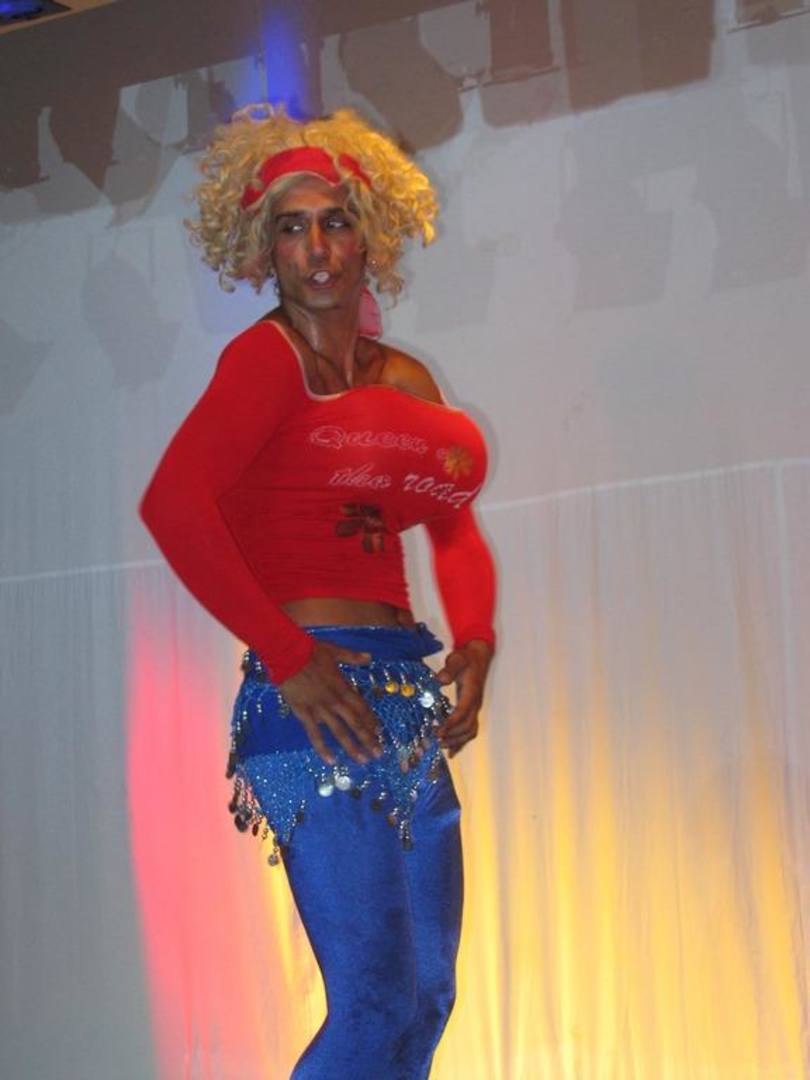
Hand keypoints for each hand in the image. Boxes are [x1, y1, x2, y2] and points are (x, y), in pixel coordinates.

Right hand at [278, 642, 383, 765]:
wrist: (287, 653)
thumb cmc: (310, 650)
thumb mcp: (335, 651)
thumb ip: (353, 657)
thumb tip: (369, 657)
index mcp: (343, 686)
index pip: (361, 707)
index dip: (371, 720)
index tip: (379, 732)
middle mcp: (334, 700)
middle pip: (355, 722)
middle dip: (368, 738)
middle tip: (378, 753)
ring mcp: (319, 708)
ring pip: (339, 731)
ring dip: (352, 746)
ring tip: (362, 760)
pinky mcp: (304, 713)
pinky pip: (315, 734)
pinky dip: (323, 748)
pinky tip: (331, 760)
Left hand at [435, 639, 492, 757]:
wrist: (479, 657)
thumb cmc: (466, 658)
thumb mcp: (457, 659)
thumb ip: (450, 669)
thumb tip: (440, 680)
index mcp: (471, 693)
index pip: (462, 712)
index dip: (450, 724)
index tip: (437, 731)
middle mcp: (475, 704)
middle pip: (467, 726)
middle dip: (451, 736)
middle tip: (434, 739)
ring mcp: (475, 709)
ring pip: (470, 731)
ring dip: (456, 741)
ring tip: (441, 746)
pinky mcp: (472, 711)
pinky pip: (470, 730)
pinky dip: (461, 742)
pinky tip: (451, 752)